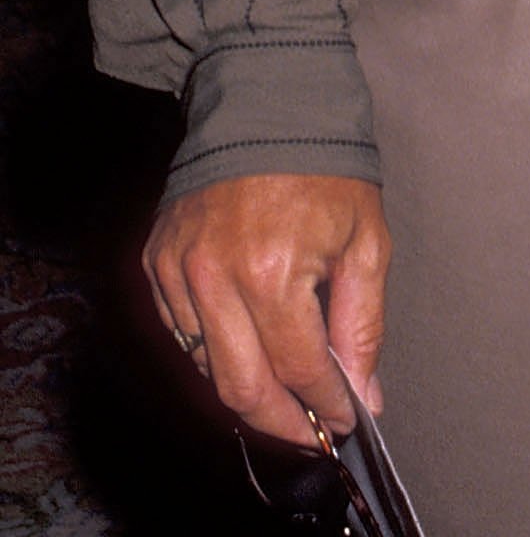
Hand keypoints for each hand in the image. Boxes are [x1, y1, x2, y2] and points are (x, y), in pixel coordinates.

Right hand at [145, 173, 389, 444]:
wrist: (267, 102)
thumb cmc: (326, 168)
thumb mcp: (366, 240)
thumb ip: (363, 325)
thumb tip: (364, 396)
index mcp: (273, 273)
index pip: (297, 371)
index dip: (324, 406)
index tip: (344, 420)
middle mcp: (215, 278)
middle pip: (240, 389)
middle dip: (280, 423)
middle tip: (309, 434)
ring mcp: (178, 271)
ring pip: (205, 368)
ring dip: (246, 392)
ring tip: (283, 398)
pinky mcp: (155, 261)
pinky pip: (181, 331)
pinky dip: (212, 352)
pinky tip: (246, 350)